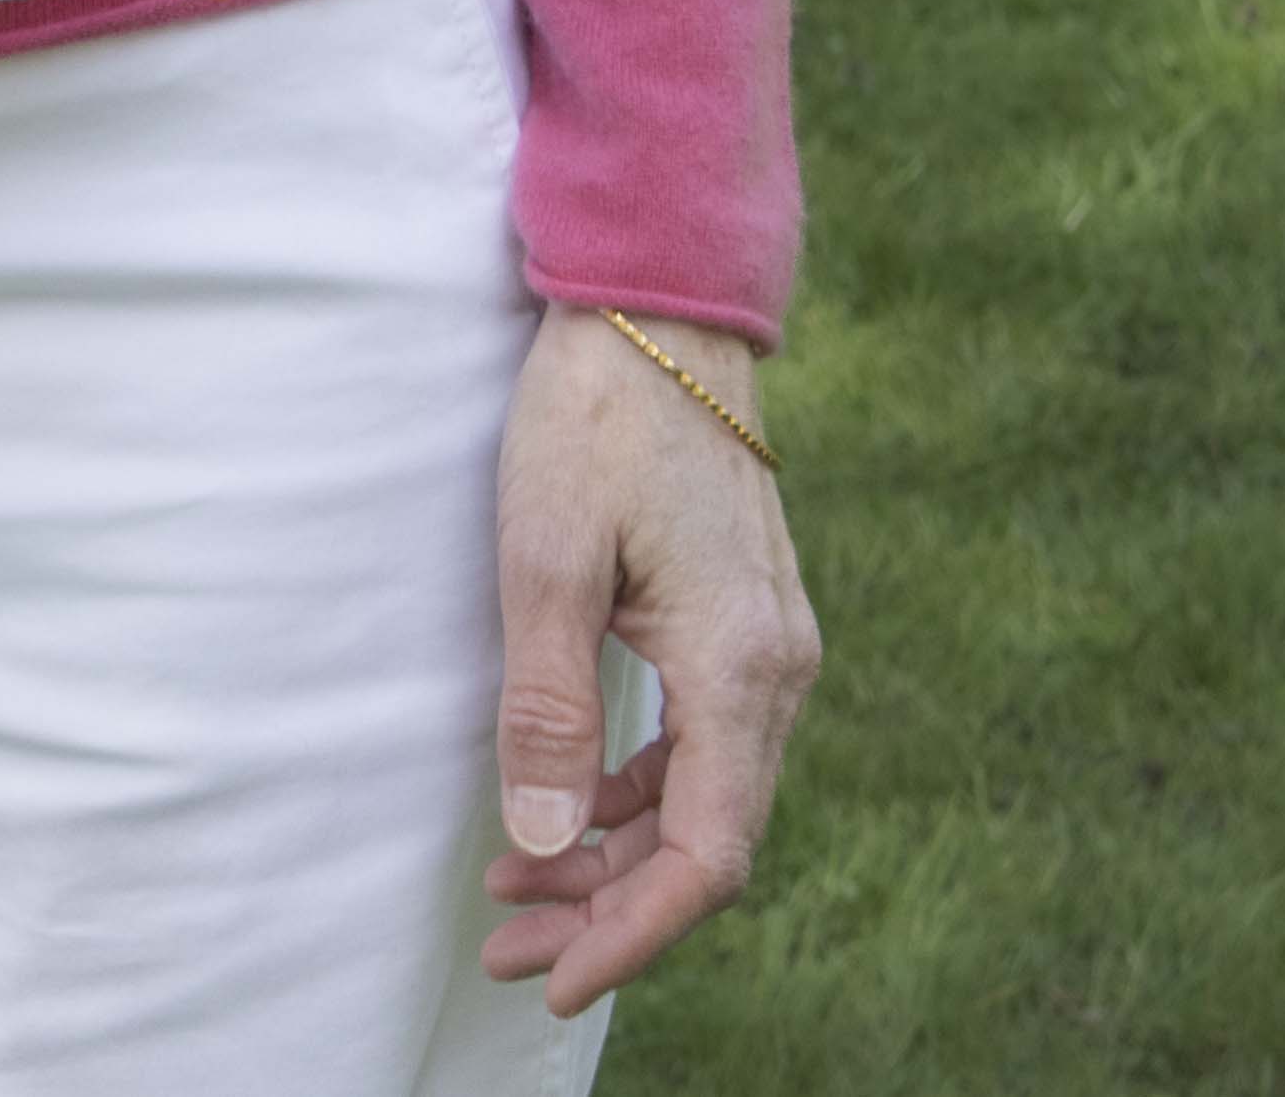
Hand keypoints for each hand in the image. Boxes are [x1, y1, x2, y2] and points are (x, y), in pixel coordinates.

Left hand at [480, 304, 818, 1019]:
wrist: (658, 302)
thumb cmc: (595, 412)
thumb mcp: (546, 553)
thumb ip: (548, 705)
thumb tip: (544, 845)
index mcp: (740, 667)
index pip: (705, 857)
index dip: (630, 933)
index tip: (551, 980)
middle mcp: (777, 669)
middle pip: (705, 840)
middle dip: (607, 908)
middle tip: (507, 948)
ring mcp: (769, 643)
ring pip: (704, 795)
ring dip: (616, 853)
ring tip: (518, 890)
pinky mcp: (744, 617)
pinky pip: (702, 741)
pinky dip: (637, 788)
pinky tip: (570, 804)